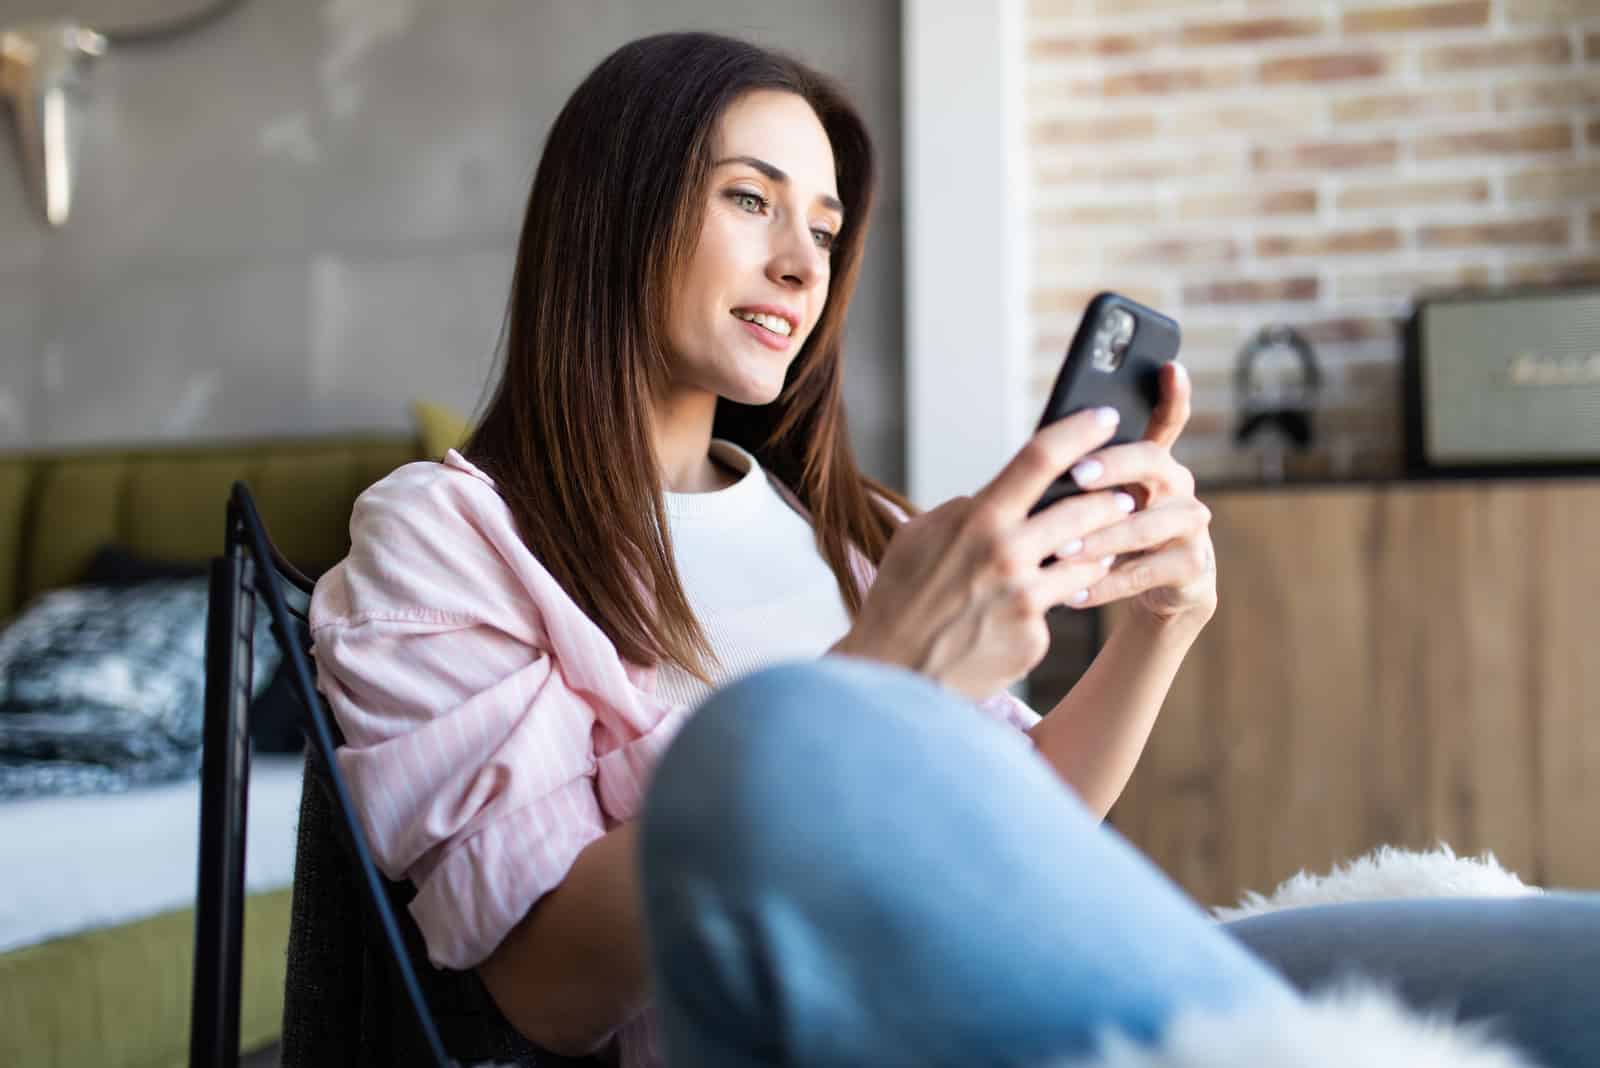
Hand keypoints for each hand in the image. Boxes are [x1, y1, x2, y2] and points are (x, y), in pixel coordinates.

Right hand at [833, 407, 1142, 701]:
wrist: (894, 675)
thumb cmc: (900, 601)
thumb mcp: (917, 539)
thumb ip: (961, 512)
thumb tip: (990, 496)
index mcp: (977, 521)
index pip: (1039, 459)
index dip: (1079, 431)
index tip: (1106, 417)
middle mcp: (1006, 555)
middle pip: (1083, 509)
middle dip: (1113, 498)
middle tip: (1126, 495)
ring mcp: (1024, 599)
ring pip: (1087, 561)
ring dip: (1100, 550)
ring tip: (1101, 547)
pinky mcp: (1034, 638)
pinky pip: (1058, 607)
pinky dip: (1055, 601)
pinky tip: (1042, 605)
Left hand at [1055, 361, 1216, 623]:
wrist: (1155, 590)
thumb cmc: (1112, 532)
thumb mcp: (1098, 500)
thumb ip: (1080, 475)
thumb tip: (1035, 455)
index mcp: (1153, 461)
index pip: (1167, 418)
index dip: (1172, 393)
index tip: (1168, 365)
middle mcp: (1178, 484)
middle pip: (1152, 462)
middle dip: (1113, 466)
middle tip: (1077, 474)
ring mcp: (1190, 524)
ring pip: (1147, 524)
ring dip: (1102, 537)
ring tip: (1062, 549)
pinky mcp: (1192, 565)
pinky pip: (1145, 573)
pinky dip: (1105, 584)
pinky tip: (1072, 593)